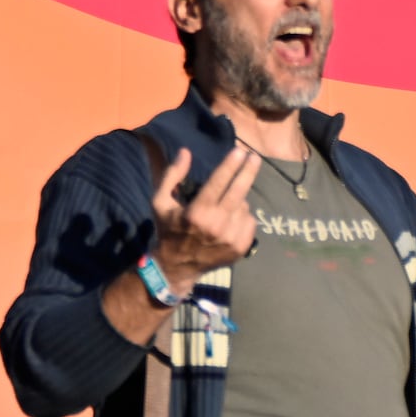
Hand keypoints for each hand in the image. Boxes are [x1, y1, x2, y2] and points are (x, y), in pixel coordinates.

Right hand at [148, 145, 261, 281]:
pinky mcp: (240, 248)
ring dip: (238, 200)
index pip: (218, 183)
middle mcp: (216, 226)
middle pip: (239, 192)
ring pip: (244, 207)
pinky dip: (243, 216)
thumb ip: (172, 175)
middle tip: (255, 157)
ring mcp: (230, 239)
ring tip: (226, 204)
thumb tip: (186, 152)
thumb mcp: (160, 202)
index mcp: (196, 213)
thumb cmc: (168, 229)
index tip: (240, 150)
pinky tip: (231, 219)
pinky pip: (249, 222)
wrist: (177, 266)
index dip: (230, 165)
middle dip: (248, 171)